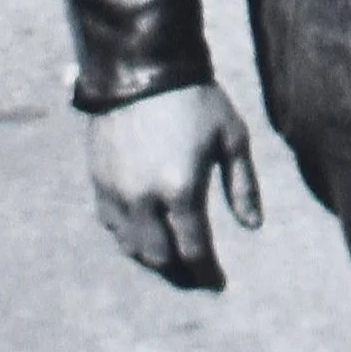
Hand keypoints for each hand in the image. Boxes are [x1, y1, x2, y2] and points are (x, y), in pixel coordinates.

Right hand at [84, 81, 261, 289]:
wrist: (141, 67)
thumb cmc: (196, 99)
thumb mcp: (231, 138)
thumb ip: (242, 185)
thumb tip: (253, 226)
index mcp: (181, 190)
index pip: (194, 250)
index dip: (206, 273)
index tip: (217, 284)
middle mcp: (144, 198)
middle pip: (159, 256)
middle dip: (179, 273)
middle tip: (194, 279)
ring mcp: (117, 191)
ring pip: (131, 245)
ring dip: (153, 258)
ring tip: (171, 261)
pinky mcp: (98, 180)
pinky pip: (111, 223)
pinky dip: (128, 236)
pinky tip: (143, 234)